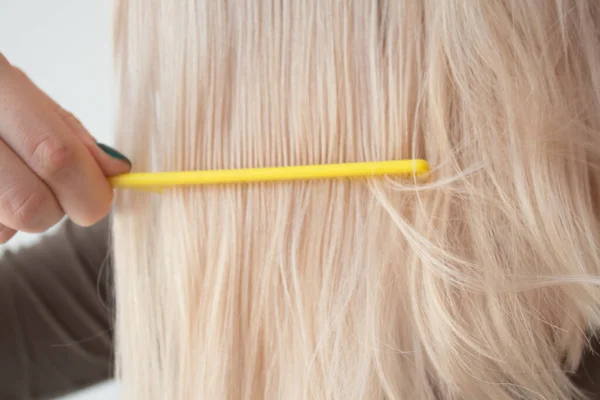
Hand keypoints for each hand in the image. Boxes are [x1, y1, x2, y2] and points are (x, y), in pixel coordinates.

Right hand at [0, 53, 130, 242]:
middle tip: (52, 190)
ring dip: (19, 216)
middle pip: (31, 206)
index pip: (58, 157)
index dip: (89, 189)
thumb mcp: (20, 91)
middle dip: (56, 211)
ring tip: (6, 178)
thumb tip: (117, 171)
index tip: (100, 195)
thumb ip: (69, 132)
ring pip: (4, 229)